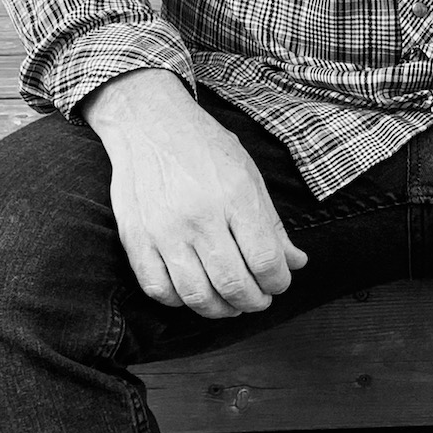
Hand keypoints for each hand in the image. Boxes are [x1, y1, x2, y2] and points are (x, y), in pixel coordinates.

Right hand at [81, 69, 307, 318]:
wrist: (149, 123)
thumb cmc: (203, 146)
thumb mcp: (248, 173)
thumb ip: (272, 223)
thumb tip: (296, 263)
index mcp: (234, 195)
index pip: (265, 260)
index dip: (278, 282)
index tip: (278, 283)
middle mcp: (200, 216)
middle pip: (233, 283)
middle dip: (253, 301)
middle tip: (258, 299)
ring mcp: (164, 230)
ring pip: (197, 296)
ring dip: (220, 309)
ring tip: (230, 303)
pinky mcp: (136, 239)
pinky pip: (158, 290)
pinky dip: (180, 302)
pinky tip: (193, 292)